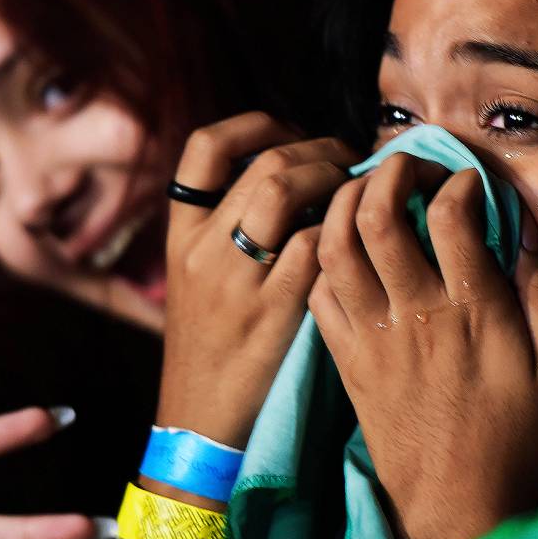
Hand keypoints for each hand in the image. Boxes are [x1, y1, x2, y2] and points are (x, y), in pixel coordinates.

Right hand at [156, 111, 361, 450]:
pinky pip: (315, 245)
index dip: (254, 124)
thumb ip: (227, 225)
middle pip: (263, 162)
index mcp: (181, 233)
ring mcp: (235, 278)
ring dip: (333, 178)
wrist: (198, 413)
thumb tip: (289, 173)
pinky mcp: (272, 311)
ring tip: (354, 189)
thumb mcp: (197, 276)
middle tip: (346, 159)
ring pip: (286, 190)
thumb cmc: (209, 340)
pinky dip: (342, 229)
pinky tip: (356, 238)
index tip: (290, 132)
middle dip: (318, 148)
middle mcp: (203, 247)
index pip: (204, 148)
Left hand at [309, 156, 537, 538]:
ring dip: (344, 205)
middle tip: (407, 168)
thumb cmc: (516, 435)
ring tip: (366, 193)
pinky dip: (323, 261)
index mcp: (474, 310)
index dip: (459, 181)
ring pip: (334, 246)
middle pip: (378, 215)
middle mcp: (415, 313)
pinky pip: (317, 294)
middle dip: (390, 171)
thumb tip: (524, 234)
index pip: (452, 215)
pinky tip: (345, 252)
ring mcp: (372, 336)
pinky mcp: (345, 360)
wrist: (458, 503)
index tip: (467, 183)